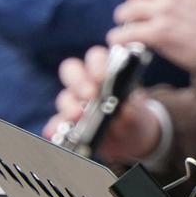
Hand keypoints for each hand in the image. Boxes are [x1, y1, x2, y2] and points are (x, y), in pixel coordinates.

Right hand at [46, 47, 160, 162]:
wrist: (131, 138)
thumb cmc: (134, 117)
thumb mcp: (139, 113)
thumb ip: (133, 111)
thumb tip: (124, 110)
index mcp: (106, 72)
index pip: (95, 58)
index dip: (96, 63)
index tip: (102, 77)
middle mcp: (86, 83)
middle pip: (72, 70)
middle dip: (79, 81)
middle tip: (90, 95)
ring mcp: (75, 103)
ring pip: (64, 97)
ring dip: (69, 105)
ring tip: (77, 115)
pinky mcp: (68, 123)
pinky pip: (57, 123)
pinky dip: (57, 127)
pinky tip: (57, 131)